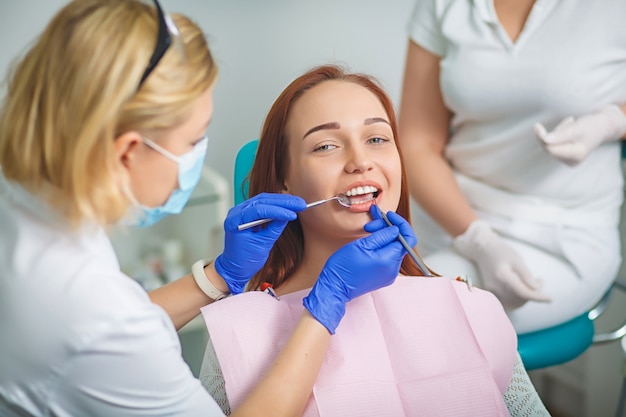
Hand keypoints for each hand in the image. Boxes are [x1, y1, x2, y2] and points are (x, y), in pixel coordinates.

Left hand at [214, 193, 306, 293]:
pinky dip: (276, 205)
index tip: (293, 214)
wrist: (236, 267)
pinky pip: (263, 205)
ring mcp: (241, 211)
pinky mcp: (248, 213)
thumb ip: (274, 229)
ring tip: (297, 203)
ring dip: (281, 201)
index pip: (258, 210)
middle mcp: (236, 212)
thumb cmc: (244, 260)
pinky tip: (288, 206)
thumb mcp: (262, 245)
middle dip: (283, 202)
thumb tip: (288, 216)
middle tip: (300, 204)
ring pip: (263, 200)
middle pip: (262, 200)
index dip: (278, 211)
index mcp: (234, 221)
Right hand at [303, 208, 413, 333]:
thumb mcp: (362, 245)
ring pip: (393, 249)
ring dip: (383, 237)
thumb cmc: (344, 266)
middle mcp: (393, 270)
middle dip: (387, 229)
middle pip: (399, 242)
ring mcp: (388, 274)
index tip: (389, 215)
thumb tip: (396, 229)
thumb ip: (382, 236)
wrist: (335, 287)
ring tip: (368, 232)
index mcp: (389, 260)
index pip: (408, 238)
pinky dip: (381, 247)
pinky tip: (369, 244)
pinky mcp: (382, 276)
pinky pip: (387, 257)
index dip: (400, 224)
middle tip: (372, 224)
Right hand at [452, 220, 550, 309]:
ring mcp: (491, 291)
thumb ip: (526, 274)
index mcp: (502, 276)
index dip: (538, 297)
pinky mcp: (491, 293)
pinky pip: (507, 303)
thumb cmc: (501, 252)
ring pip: (514, 304)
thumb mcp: (517, 259)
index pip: (523, 292)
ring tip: (531, 284)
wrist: (483, 251)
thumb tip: (535, 289)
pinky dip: (518, 300)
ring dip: (526, 298)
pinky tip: (522, 290)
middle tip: (539, 281)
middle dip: (533, 294)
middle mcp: (495, 287)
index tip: (550, 298)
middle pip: (519, 299)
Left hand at [534, 105, 625, 165]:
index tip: (536, 126)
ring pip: (552, 144)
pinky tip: (571, 126)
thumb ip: (561, 135)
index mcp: (576, 155)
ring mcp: (569, 161)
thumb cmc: (592, 125)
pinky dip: (560, 135)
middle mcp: (572, 162)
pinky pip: (555, 144)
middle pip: (550, 147)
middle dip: (555, 133)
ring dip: (559, 132)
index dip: (542, 137)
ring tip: (573, 123)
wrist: (603, 126)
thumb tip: (544, 140)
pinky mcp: (566, 157)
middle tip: (568, 121)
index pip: (551, 149)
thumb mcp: (577, 127)